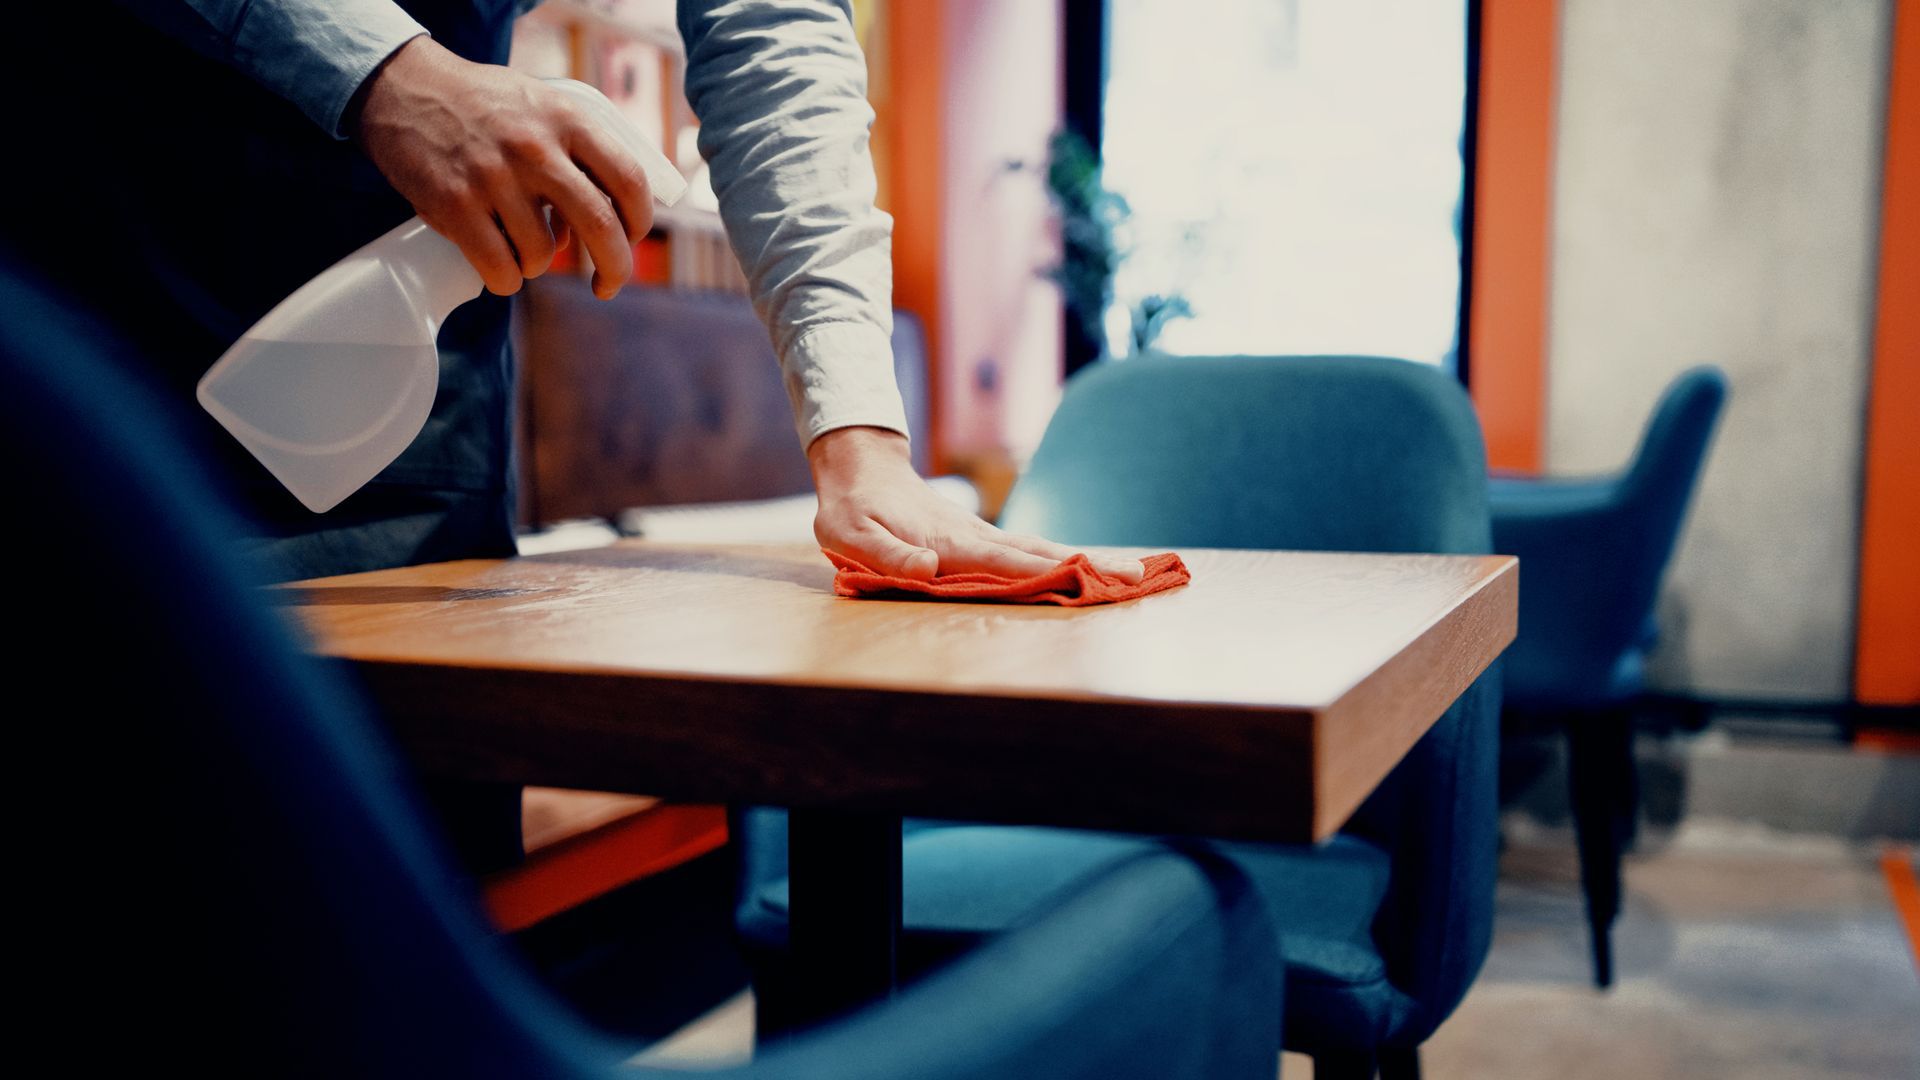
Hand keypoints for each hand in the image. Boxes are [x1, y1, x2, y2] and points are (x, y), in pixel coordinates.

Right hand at [351, 37, 651, 298]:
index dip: (639, 221)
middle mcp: (535, 148)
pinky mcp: (454, 204)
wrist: (404, 89)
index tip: (631, 238)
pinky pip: (500, 268)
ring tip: (520, 246)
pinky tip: (500, 267)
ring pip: (543, 255)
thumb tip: (612, 220)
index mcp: (567, 119)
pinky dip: (505, 279)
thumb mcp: (543, 105)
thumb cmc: (484, 107)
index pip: (629, 179)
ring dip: (537, 265)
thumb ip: (582, 150)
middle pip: (601, 226)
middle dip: (615, 268)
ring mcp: (493, 177)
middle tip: (608, 284)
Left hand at [809, 427, 1145, 582]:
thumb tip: (929, 569)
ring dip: (1090, 563)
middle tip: (1140, 577)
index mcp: (951, 545)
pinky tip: (1092, 571)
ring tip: (1136, 575)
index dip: (1044, 575)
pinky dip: (1066, 562)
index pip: (1005, 563)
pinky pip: (1030, 554)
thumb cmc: (850, 509)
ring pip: (1043, 552)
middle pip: (1042, 555)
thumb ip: (886, 556)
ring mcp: (984, 538)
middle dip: (1091, 567)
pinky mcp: (984, 541)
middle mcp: (978, 540)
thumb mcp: (850, 536)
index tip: (1087, 582)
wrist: (862, 468)